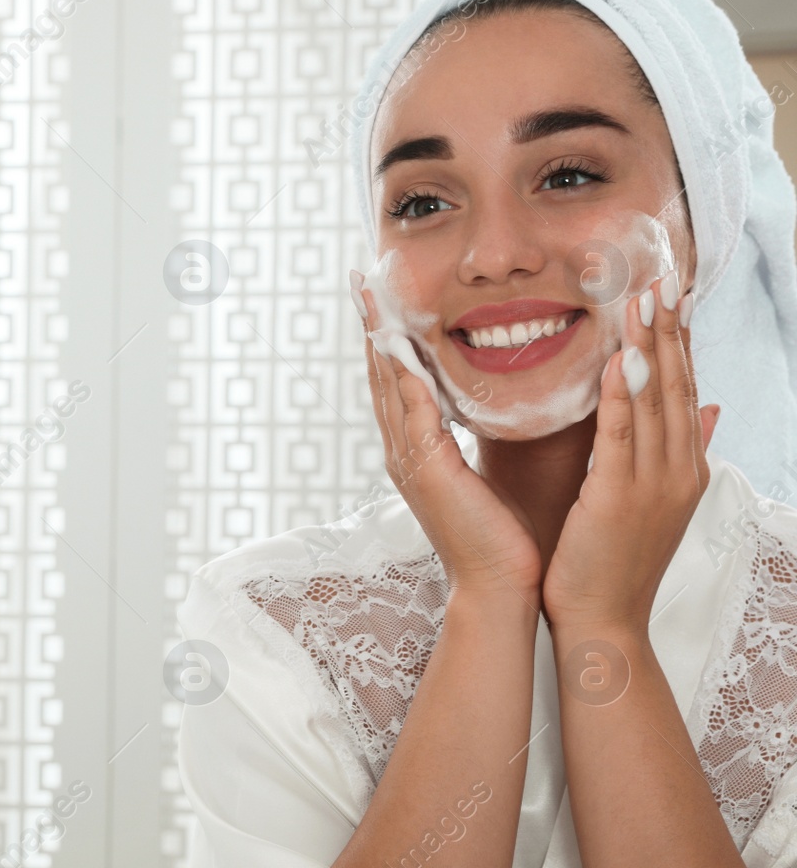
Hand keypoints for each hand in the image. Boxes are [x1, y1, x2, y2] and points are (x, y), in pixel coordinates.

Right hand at [354, 272, 543, 606]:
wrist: (501, 588)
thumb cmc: (506, 535)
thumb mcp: (492, 469)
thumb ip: (486, 430)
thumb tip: (500, 394)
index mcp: (419, 452)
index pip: (399, 381)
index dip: (389, 338)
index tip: (383, 297)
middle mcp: (404, 452)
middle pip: (380, 375)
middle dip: (371, 326)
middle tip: (361, 280)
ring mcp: (409, 461)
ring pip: (387, 385)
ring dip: (378, 337)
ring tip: (370, 296)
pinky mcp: (427, 470)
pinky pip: (411, 410)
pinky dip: (403, 373)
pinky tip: (401, 342)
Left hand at [542, 272, 719, 633]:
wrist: (604, 622)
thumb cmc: (613, 563)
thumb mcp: (653, 501)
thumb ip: (679, 450)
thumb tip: (708, 409)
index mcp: (684, 468)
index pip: (684, 391)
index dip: (679, 342)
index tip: (672, 296)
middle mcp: (677, 471)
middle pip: (676, 386)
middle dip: (670, 331)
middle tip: (662, 279)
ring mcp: (652, 485)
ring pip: (654, 402)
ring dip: (649, 348)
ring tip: (644, 300)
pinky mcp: (617, 498)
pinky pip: (621, 436)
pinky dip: (622, 394)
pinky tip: (620, 358)